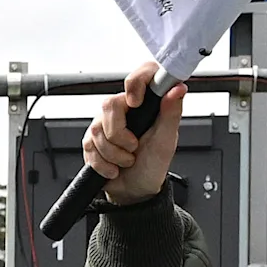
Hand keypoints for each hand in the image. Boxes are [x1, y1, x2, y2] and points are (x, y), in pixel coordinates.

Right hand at [84, 62, 186, 206]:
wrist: (135, 190)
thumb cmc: (153, 165)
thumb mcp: (167, 140)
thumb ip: (171, 113)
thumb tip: (177, 88)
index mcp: (146, 104)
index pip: (140, 76)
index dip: (135, 83)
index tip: (136, 102)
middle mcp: (124, 109)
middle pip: (110, 105)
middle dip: (120, 135)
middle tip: (134, 147)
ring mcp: (105, 123)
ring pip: (98, 129)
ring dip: (114, 154)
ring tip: (127, 160)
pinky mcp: (91, 139)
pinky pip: (89, 146)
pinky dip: (103, 163)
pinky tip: (114, 167)